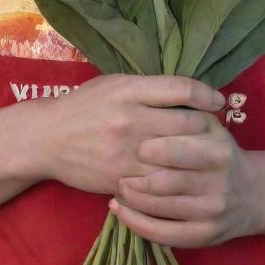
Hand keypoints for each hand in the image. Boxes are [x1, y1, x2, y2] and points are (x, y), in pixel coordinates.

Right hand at [36, 74, 226, 196]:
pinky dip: (173, 178)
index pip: (181, 89)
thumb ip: (148, 87)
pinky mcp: (120, 178)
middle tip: (214, 130)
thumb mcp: (114, 84)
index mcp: (129, 89)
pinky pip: (158, 181)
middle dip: (207, 127)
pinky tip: (178, 174)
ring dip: (195, 156)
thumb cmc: (84, 105)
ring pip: (177, 157)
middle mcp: (130, 118)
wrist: (46, 138)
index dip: (206, 95)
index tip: (217, 101)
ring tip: (203, 154)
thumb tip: (187, 92)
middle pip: (187, 123)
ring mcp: (125, 152)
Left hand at [108, 110, 260, 248]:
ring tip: (116, 183)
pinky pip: (161, 233)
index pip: (176, 149)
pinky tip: (118, 209)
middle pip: (165, 182)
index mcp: (218, 151)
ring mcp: (210, 213)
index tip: (133, 144)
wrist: (254, 194)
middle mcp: (218, 183)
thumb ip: (188, 110)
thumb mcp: (211, 125)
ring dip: (130, 197)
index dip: (149, 148)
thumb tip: (150, 97)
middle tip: (117, 164)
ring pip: (159, 208)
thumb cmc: (220, 151)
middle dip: (135, 174)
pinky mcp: (202, 237)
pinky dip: (134, 222)